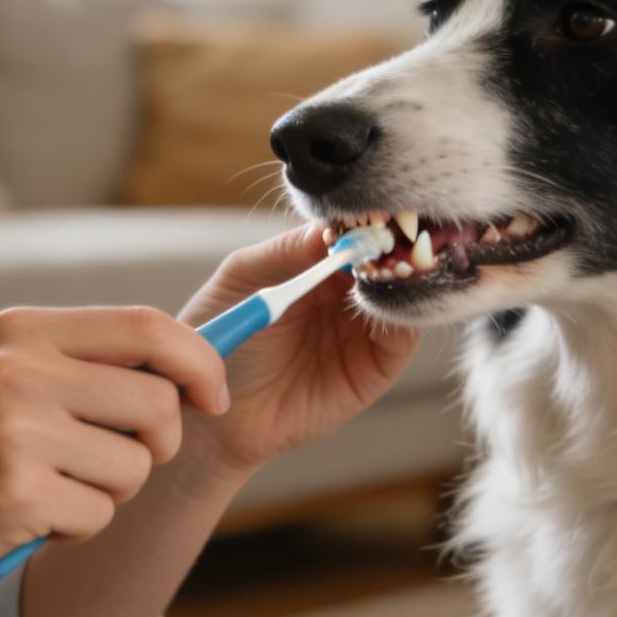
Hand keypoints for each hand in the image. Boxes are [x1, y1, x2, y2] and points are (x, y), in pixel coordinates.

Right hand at [0, 306, 227, 610]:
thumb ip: (81, 365)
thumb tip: (190, 369)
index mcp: (20, 330)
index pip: (147, 326)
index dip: (199, 362)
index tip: (215, 396)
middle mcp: (18, 369)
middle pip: (157, 402)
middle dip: (158, 445)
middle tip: (119, 464)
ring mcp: (15, 431)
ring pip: (134, 466)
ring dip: (109, 493)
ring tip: (50, 490)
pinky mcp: (16, 494)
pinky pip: (99, 516)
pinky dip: (75, 530)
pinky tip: (27, 520)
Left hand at [176, 224, 418, 476]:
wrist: (212, 409)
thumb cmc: (220, 339)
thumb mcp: (243, 278)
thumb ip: (286, 251)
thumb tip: (330, 226)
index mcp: (315, 267)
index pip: (354, 233)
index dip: (366, 220)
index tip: (374, 207)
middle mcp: (344, 295)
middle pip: (387, 260)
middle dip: (395, 243)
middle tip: (393, 232)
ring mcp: (362, 332)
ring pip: (402, 295)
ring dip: (405, 276)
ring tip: (391, 264)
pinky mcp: (373, 371)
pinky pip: (401, 338)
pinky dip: (404, 315)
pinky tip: (386, 300)